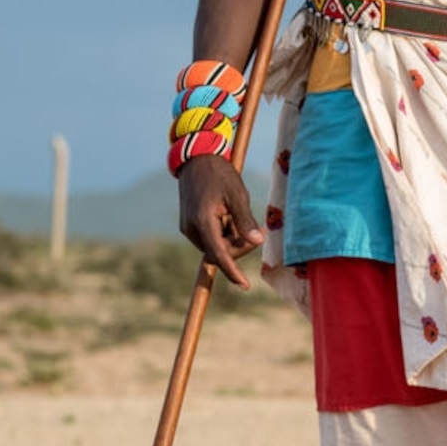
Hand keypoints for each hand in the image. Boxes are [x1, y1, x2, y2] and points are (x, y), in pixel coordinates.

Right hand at [175, 155, 263, 287]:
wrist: (196, 160)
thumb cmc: (219, 174)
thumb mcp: (237, 195)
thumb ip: (245, 220)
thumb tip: (257, 242)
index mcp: (203, 221)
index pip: (219, 255)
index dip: (233, 271)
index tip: (245, 285)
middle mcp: (192, 229)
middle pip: (220, 252)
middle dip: (240, 246)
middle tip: (257, 229)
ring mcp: (189, 228)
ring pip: (216, 246)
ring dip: (232, 239)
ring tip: (238, 215)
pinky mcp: (190, 225)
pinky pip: (211, 238)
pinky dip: (224, 234)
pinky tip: (229, 216)